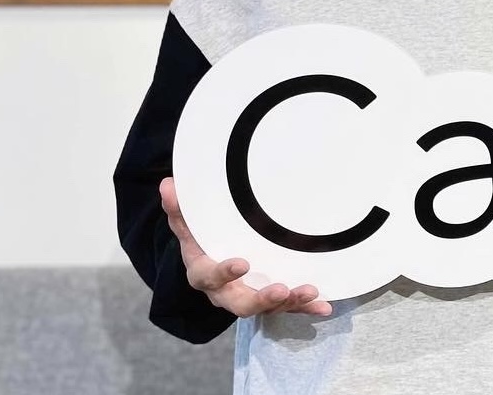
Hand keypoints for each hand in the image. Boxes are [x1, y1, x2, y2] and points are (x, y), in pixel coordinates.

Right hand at [160, 177, 332, 316]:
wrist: (211, 260)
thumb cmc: (201, 237)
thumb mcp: (188, 223)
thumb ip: (179, 207)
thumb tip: (167, 185)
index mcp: (204, 274)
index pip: (210, 277)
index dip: (224, 272)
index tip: (242, 263)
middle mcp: (226, 292)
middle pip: (241, 303)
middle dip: (261, 299)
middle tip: (280, 290)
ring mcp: (249, 296)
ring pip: (268, 306)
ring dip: (290, 302)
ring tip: (310, 292)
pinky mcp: (269, 299)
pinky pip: (288, 307)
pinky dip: (306, 307)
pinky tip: (324, 306)